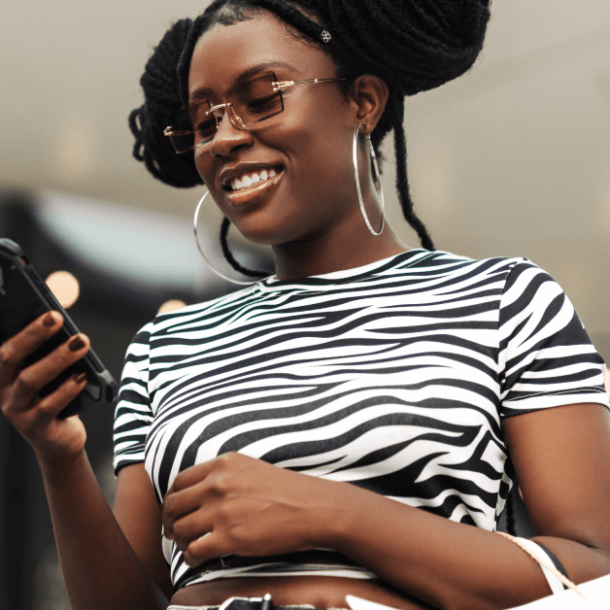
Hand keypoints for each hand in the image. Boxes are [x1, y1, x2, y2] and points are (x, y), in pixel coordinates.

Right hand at [0, 311, 89, 461]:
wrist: (57, 439)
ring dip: (57, 358)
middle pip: (9, 357)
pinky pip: (49, 406)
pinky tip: (83, 375)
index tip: (23, 303)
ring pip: (30, 380)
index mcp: (1, 372)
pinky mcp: (34, 427)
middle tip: (56, 316)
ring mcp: (15, 410)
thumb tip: (57, 319)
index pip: (1, 346)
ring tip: (81, 342)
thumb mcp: (45, 371)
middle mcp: (2, 390)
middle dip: (32, 334)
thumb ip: (44, 350)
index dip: (15, 328)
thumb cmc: (52, 396)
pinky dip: (68, 388)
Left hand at [162, 452, 346, 566]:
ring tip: (190, 546)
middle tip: (173, 532)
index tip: (174, 511)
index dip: (171, 500)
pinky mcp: (230, 537)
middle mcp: (218, 484)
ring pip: (181, 529)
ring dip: (181, 541)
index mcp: (223, 464)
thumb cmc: (288, 491)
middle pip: (174, 505)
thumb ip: (223, 475)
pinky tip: (199, 558)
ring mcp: (222, 510)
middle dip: (169, 522)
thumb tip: (200, 493)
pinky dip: (192, 557)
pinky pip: (194, 550)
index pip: (179, 481)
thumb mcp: (251, 469)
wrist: (314, 508)